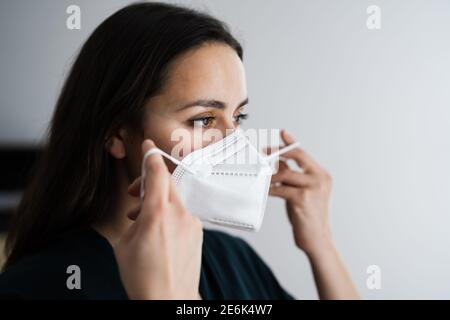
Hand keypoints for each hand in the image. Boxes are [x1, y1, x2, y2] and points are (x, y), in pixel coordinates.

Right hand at [113, 140, 202, 299]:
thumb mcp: (124, 244)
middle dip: (149, 182)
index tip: (149, 146)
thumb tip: (141, 211)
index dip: (151, 156)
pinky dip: (170, 213)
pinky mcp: (198, 231)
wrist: (169, 299)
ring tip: (143, 219)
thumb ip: (135, 218)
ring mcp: (192, 222)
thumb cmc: (143, 277)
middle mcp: (179, 214)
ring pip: (174, 198)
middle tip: (135, 193)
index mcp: (157, 214)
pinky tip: (160, 230)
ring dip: (158, 201)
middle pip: (167, 183)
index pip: (157, 173)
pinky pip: (183, 212)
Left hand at [268, 130, 333, 255]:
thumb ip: (296, 176)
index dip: (290, 143)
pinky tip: (264, 189)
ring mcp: (312, 188)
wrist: (317, 238)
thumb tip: (280, 161)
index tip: (282, 133)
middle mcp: (320, 179)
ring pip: (285, 173)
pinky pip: (280, 188)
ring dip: (270, 173)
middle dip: (277, 153)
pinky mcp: (301, 199)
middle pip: (296, 156)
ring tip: (261, 174)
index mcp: (322, 175)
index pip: (304, 153)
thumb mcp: (305, 191)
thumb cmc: (308, 214)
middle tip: (263, 153)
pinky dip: (270, 188)